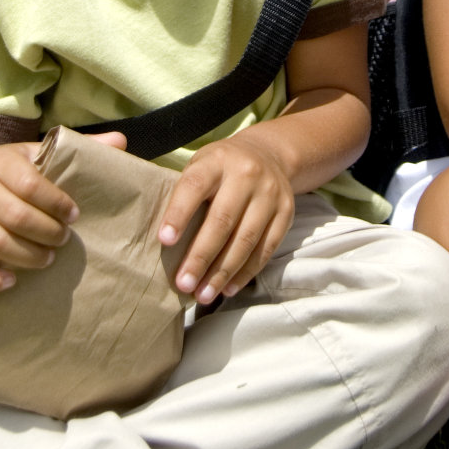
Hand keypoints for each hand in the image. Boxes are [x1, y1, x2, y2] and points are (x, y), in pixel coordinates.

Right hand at [0, 137, 109, 295]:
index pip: (31, 185)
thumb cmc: (6, 167)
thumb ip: (76, 148)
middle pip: (15, 216)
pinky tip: (9, 282)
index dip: (57, 204)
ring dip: (26, 257)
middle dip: (47, 233)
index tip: (75, 216)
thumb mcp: (35, 152)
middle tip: (64, 240)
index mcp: (0, 161)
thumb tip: (120, 141)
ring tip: (47, 258)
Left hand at [160, 132, 294, 304]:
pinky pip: (266, 248)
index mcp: (217, 160)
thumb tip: (162, 240)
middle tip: (183, 284)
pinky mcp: (286, 211)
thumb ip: (184, 193)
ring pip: (246, 239)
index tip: (164, 241)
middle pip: (222, 220)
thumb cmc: (220, 168)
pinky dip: (246, 271)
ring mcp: (270, 193)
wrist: (267, 154)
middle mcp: (246, 174)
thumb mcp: (201, 165)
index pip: (194, 186)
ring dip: (223, 271)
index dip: (179, 213)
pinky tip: (228, 288)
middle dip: (201, 256)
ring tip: (203, 295)